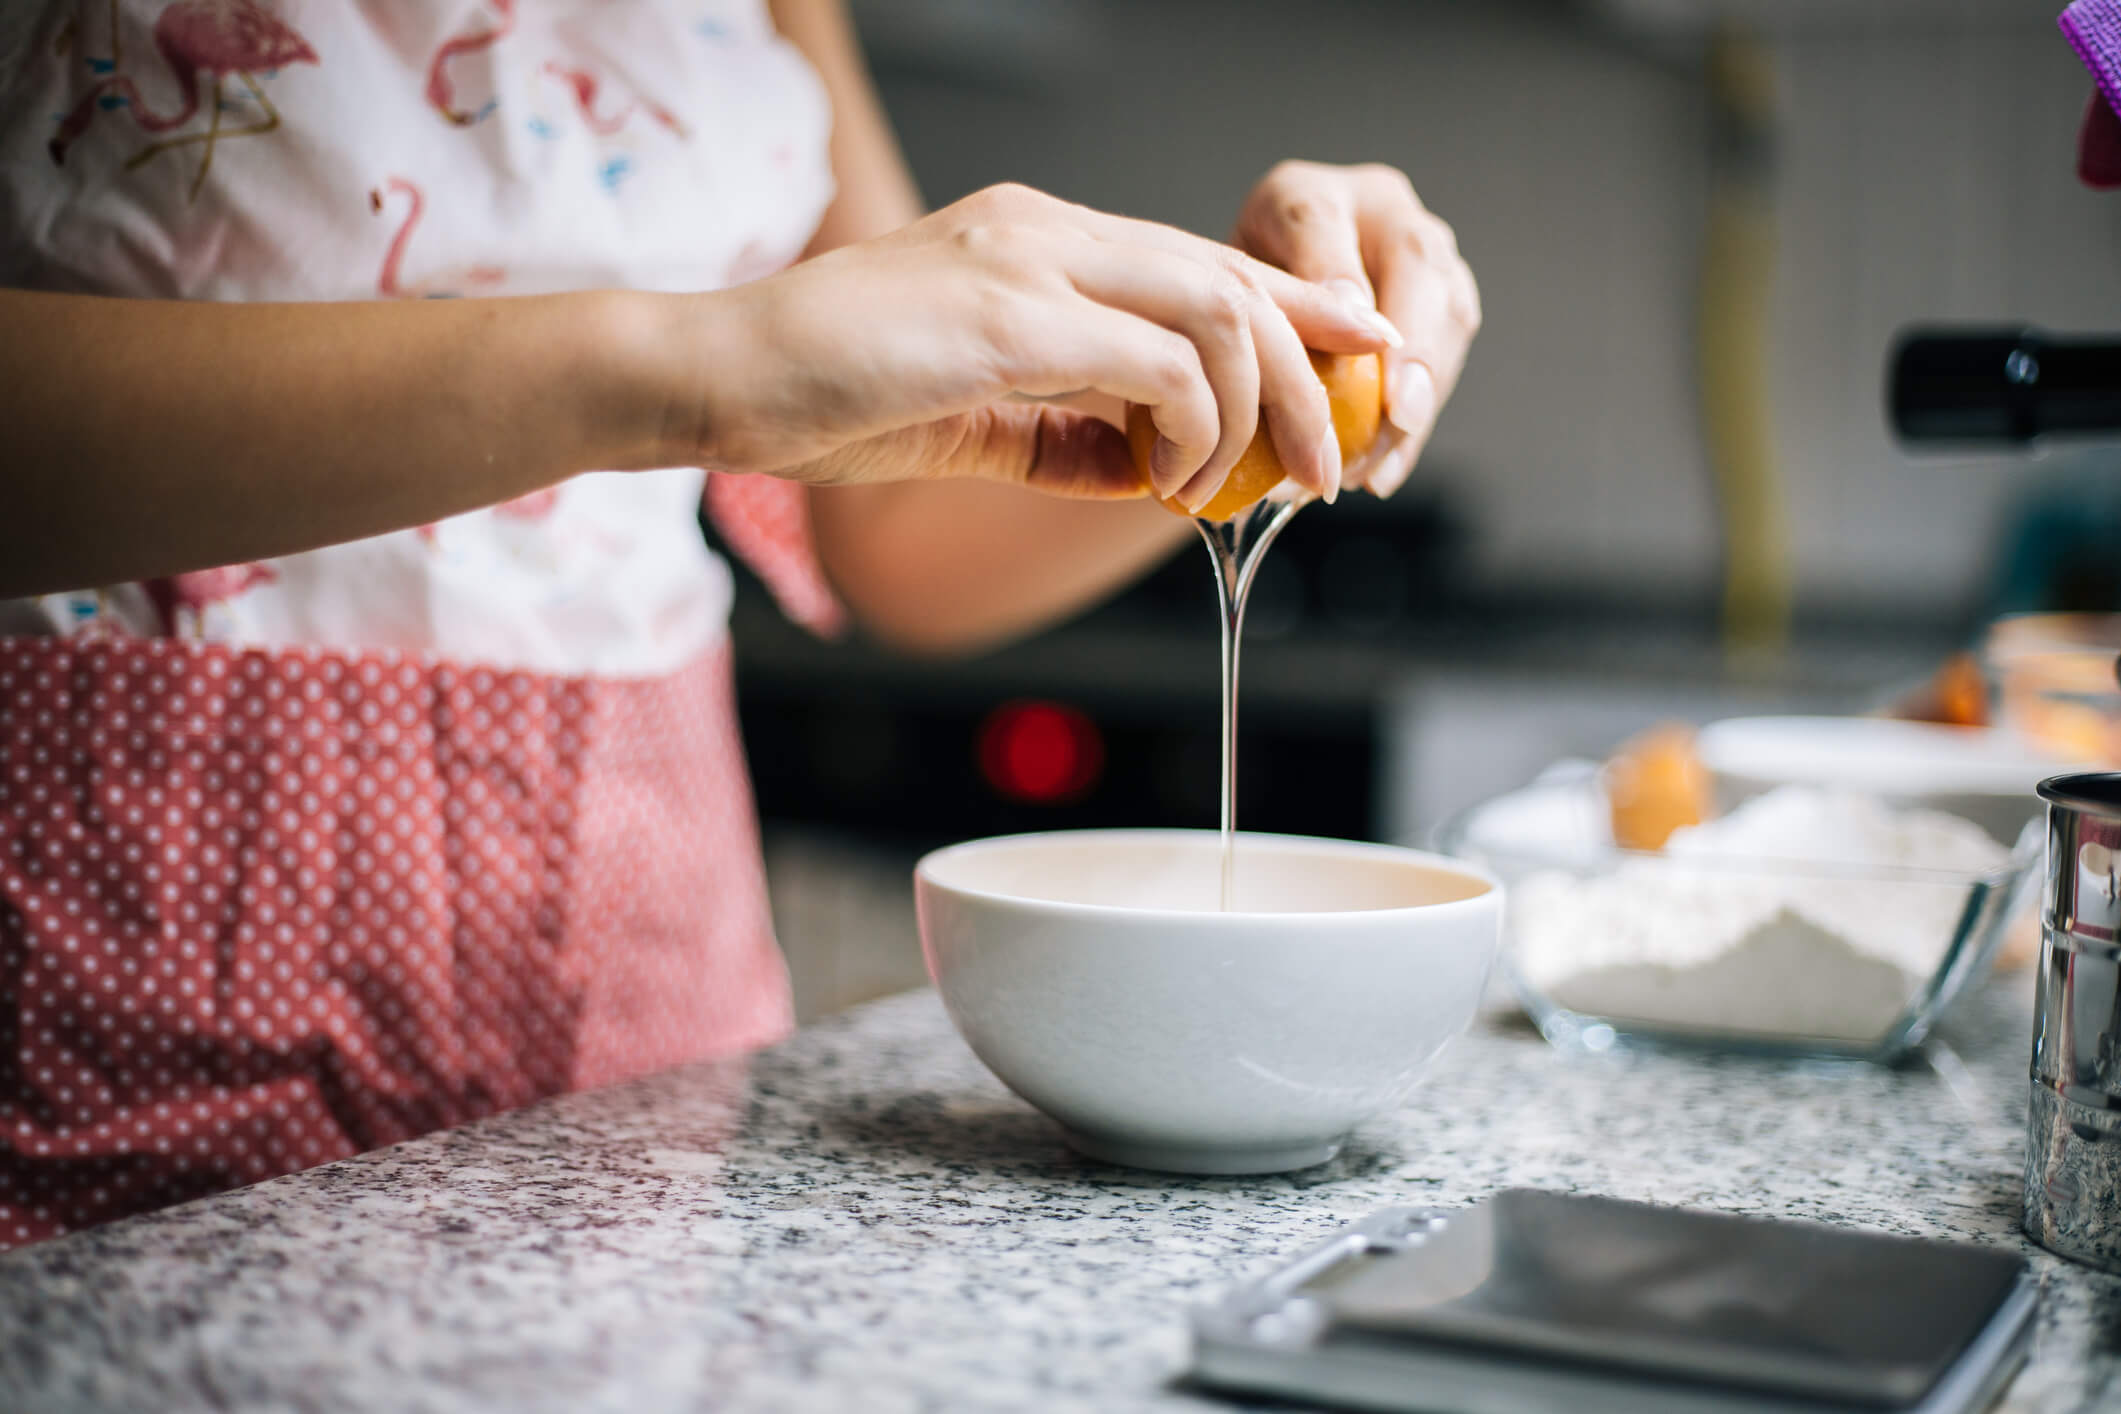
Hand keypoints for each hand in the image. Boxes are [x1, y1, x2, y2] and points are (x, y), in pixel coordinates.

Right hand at [679, 183, 1400, 510]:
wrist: (722, 380)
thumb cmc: (828, 397)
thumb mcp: (975, 425)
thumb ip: (1067, 440)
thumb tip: (1147, 473)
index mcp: (1038, 245)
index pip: (1198, 266)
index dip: (1288, 316)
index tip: (1345, 369)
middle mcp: (1045, 232)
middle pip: (1231, 276)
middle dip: (1308, 369)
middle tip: (1330, 458)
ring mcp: (1028, 262)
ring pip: (1215, 308)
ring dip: (1258, 406)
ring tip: (1249, 480)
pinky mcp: (1008, 314)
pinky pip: (1158, 360)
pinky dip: (1190, 424)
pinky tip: (1166, 477)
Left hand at [1233, 161, 1479, 497]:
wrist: (1261, 312)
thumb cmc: (1232, 318)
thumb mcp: (1220, 314)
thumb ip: (1247, 330)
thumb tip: (1279, 406)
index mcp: (1303, 197)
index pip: (1318, 220)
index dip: (1336, 279)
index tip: (1350, 337)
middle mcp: (1372, 206)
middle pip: (1415, 256)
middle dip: (1414, 343)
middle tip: (1397, 413)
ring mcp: (1420, 249)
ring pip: (1449, 307)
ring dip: (1421, 394)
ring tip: (1375, 465)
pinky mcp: (1446, 297)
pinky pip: (1451, 355)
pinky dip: (1417, 422)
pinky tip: (1384, 469)